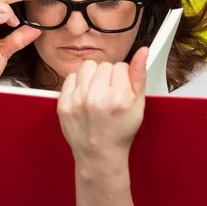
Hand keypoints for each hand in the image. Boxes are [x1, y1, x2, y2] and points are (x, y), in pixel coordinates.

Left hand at [56, 47, 148, 165]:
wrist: (99, 154)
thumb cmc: (120, 132)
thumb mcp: (138, 106)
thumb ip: (140, 76)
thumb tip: (142, 51)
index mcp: (118, 98)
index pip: (121, 66)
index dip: (123, 78)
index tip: (121, 91)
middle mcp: (96, 98)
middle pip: (104, 65)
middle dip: (108, 76)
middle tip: (109, 94)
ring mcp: (77, 101)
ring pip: (87, 66)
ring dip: (93, 76)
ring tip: (96, 92)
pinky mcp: (63, 103)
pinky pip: (71, 77)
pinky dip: (78, 84)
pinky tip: (85, 97)